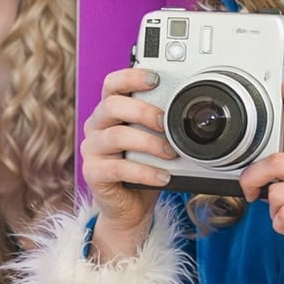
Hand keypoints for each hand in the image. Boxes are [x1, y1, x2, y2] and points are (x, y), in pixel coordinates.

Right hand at [81, 67, 176, 260]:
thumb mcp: (154, 140)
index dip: (131, 77)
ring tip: (171, 153)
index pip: (111, 84)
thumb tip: (191, 111)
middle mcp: (96, 126)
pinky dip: (145, 172)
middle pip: (111, 106)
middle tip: (167, 124)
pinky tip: (163, 176)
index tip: (156, 79)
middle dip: (144, 111)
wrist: (130, 206)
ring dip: (149, 143)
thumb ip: (162, 123)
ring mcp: (92, 150)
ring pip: (116, 136)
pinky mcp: (93, 173)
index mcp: (109, 111)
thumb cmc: (145, 167)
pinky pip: (118, 168)